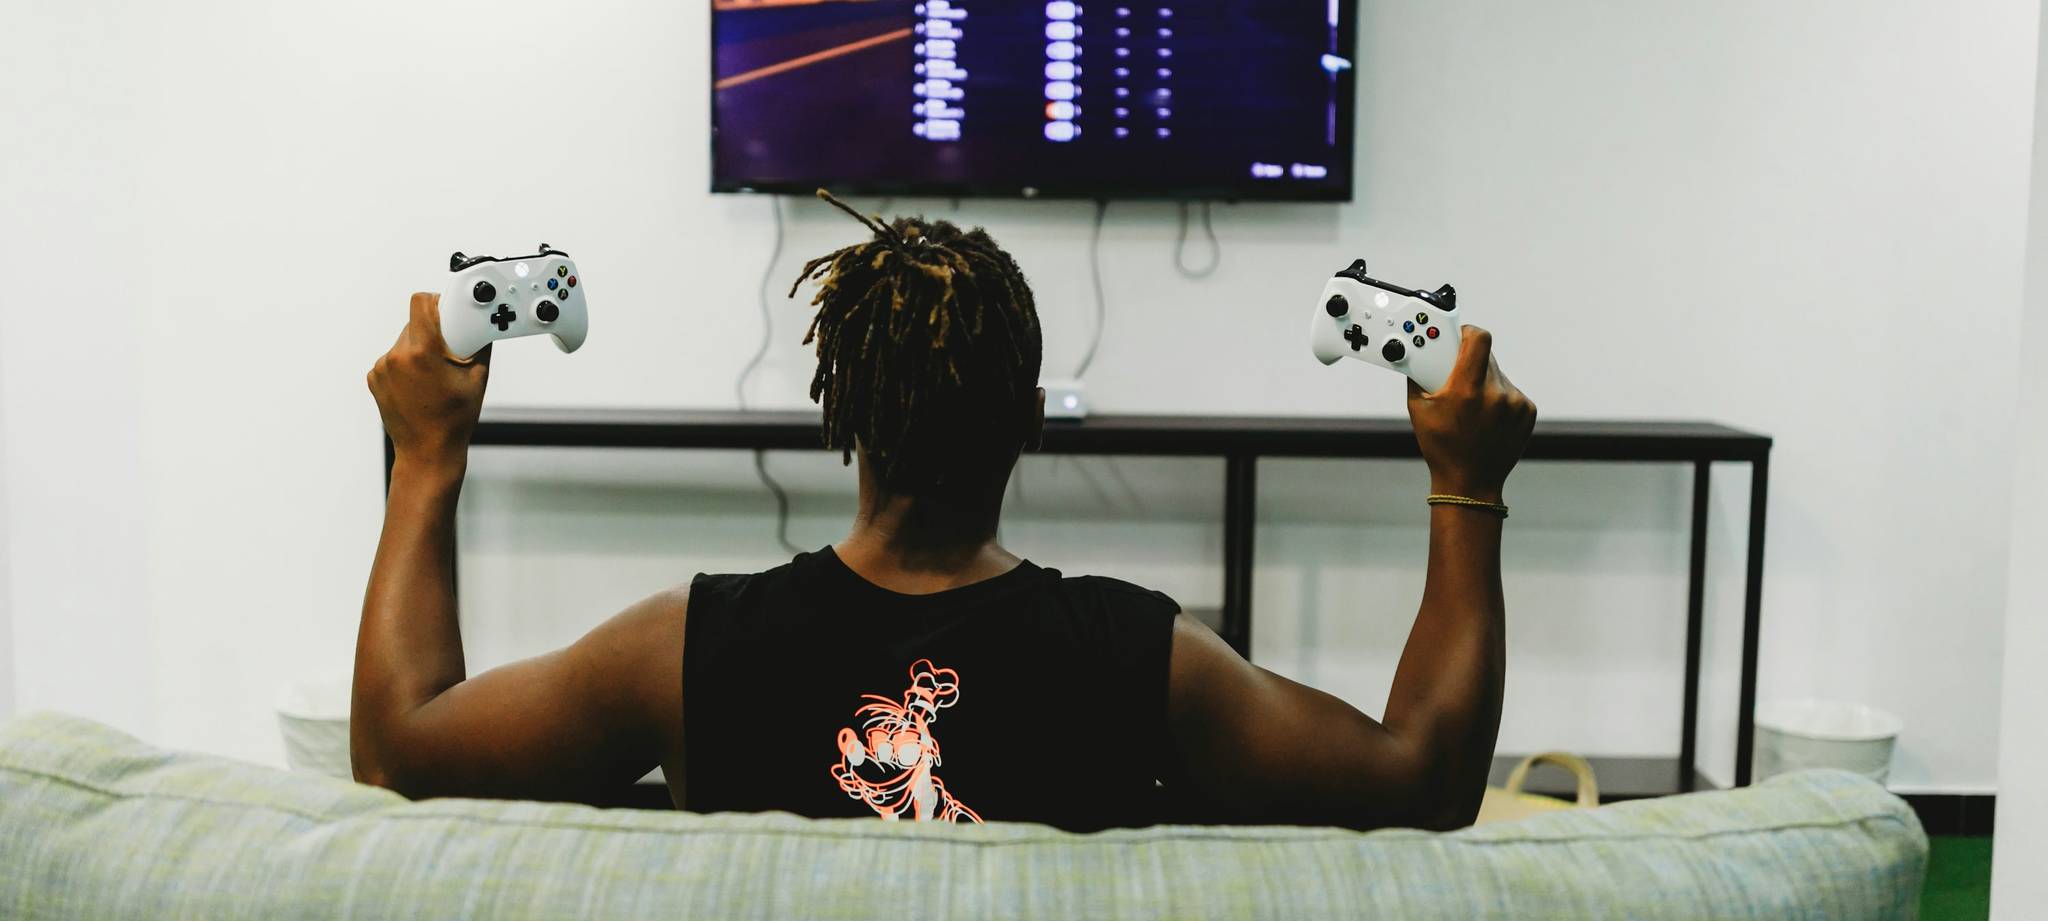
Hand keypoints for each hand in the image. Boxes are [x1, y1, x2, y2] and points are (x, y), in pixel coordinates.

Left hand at [368, 293, 490, 470]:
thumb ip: (478, 343)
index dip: (437, 303)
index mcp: (421, 352)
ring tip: (434, 376)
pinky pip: (394, 358)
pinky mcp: (374, 378)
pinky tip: (420, 385)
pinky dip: (407, 365)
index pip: (421, 302)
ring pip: (405, 341)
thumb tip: (482, 322)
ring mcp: (382, 368)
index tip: (448, 311)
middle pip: (415, 323)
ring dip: (420, 349)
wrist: (427, 451)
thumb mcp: (477, 378)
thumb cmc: (453, 420)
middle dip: (433, 333)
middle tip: (449, 353)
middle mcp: (396, 357)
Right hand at [1405, 325, 1535, 501]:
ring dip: (1484, 381)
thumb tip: (1420, 351)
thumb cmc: (1441, 447)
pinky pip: (1510, 391)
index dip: (1468, 332)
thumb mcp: (1418, 409)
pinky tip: (1487, 417)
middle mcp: (1495, 394)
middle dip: (1470, 361)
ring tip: (1472, 407)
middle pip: (1486, 356)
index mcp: (1467, 390)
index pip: (1479, 339)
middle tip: (1457, 377)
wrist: (1470, 482)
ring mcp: (1515, 404)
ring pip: (1497, 375)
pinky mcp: (1527, 412)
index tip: (1461, 335)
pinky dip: (1498, 398)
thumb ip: (1419, 374)